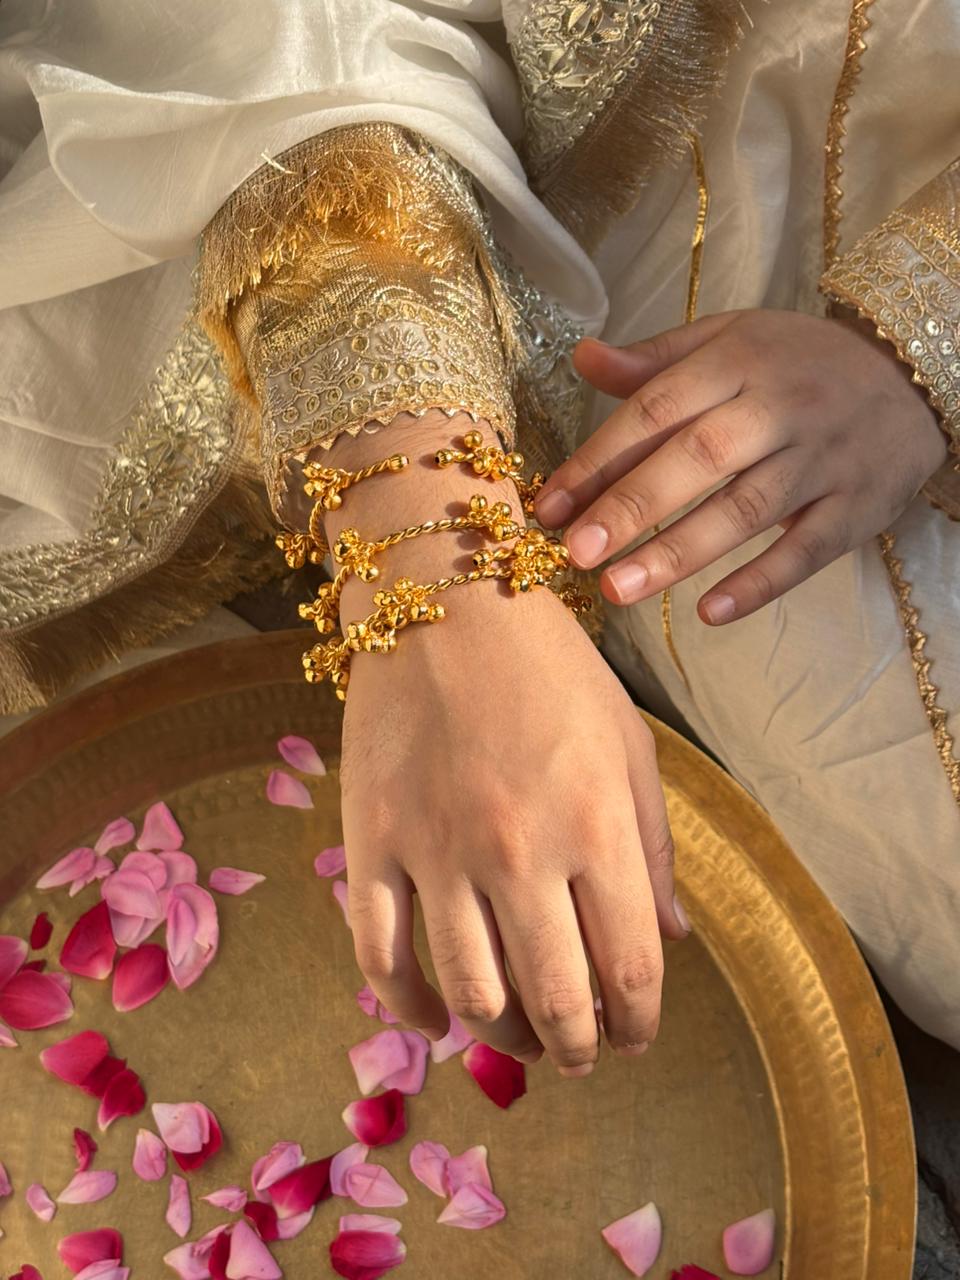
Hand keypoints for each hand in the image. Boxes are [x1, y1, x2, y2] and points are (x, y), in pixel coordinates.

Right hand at [321, 414, 689, 1075]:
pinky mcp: (371, 842)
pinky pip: (381, 956)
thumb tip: (672, 936)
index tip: (636, 1035)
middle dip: (578, 1046)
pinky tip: (434, 1016)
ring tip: (520, 1037)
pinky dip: (410, 1005)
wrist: (442, 597)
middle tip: (581, 1052)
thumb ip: (654, 845)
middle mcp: (519, 852)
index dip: (640, 1021)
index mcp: (597, 825)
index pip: (632, 968)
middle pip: (556, 1000)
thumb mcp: (629, 741)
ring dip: (503, 1036)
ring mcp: (437, 851)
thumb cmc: (550, 665)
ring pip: (471, 993)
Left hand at [534, 310, 947, 622]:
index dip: (600, 458)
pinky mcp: (856, 507)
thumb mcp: (730, 340)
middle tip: (577, 552)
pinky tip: (710, 612)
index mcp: (738, 361)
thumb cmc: (797, 363)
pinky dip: (761, 583)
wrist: (912, 375)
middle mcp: (779, 408)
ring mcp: (821, 459)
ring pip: (747, 509)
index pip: (657, 408)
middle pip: (699, 458)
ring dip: (680, 552)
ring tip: (619, 589)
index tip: (550, 506)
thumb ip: (656, 359)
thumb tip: (581, 357)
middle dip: (633, 507)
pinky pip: (807, 550)